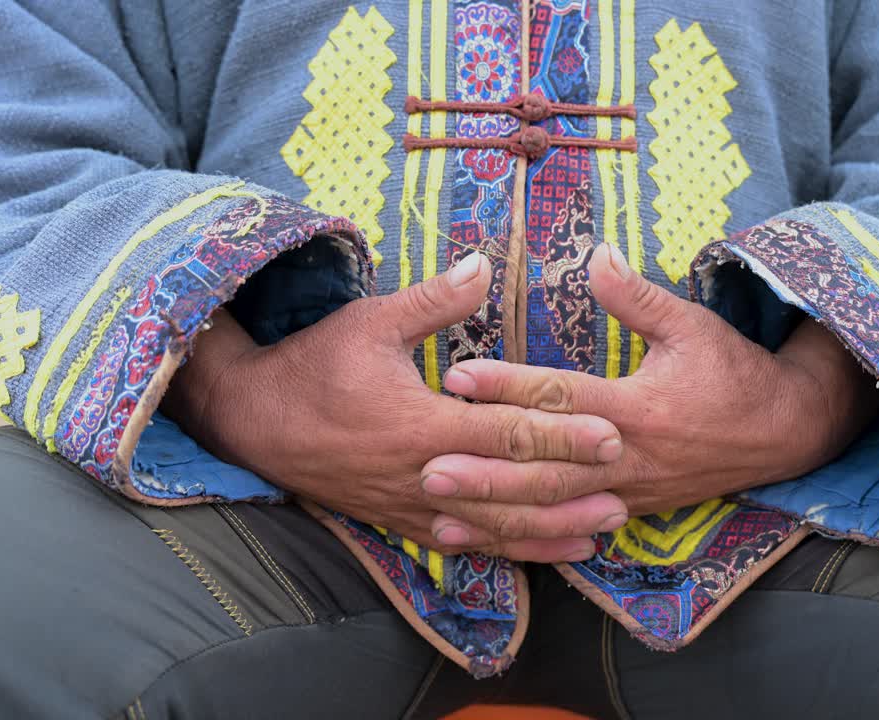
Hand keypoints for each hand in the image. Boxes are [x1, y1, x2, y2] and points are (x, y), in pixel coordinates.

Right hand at [163, 252, 628, 561]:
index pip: (508, 431)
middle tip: (625, 489)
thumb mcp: (370, 322)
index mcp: (422, 422)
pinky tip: (543, 556)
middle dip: (570, 491)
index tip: (612, 433)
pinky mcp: (402, 523)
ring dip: (549, 532)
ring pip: (494, 529)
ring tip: (600, 534)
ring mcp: (413, 506)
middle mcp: (424, 473)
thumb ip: (434, 300)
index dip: (563, 434)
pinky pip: (464, 545)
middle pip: (511, 488)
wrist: (254, 422)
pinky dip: (507, 552)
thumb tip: (483, 263)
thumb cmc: (314, 365)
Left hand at [421, 243, 878, 538]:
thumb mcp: (693, 325)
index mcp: (639, 407)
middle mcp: (629, 457)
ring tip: (438, 512)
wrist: (785, 433)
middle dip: (487, 471)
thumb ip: (639, 296)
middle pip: (546, 467)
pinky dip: (526, 535)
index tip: (455, 376)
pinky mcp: (631, 511)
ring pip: (553, 508)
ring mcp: (629, 492)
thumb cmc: (734, 371)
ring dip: (496, 512)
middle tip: (426, 467)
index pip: (561, 396)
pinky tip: (485, 539)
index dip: (507, 386)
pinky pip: (571, 528)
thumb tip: (595, 252)